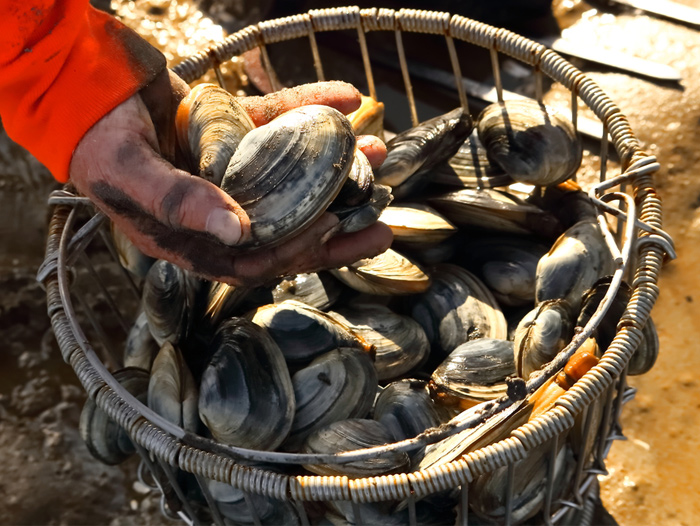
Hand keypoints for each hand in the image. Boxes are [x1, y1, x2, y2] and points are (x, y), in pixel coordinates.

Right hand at [69, 71, 391, 285]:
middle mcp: (217, 209)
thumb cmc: (94, 140)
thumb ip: (179, 203)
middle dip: (336, 224)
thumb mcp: (130, 175)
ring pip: (291, 174)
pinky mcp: (233, 132)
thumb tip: (238, 232)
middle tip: (380, 217)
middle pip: (287, 226)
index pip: (255, 259)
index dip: (297, 252)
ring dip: (334, 165)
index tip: (336, 232)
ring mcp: (228, 169)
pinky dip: (309, 109)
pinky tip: (345, 97)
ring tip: (375, 151)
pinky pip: (277, 123)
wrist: (80, 82)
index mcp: (192, 237)